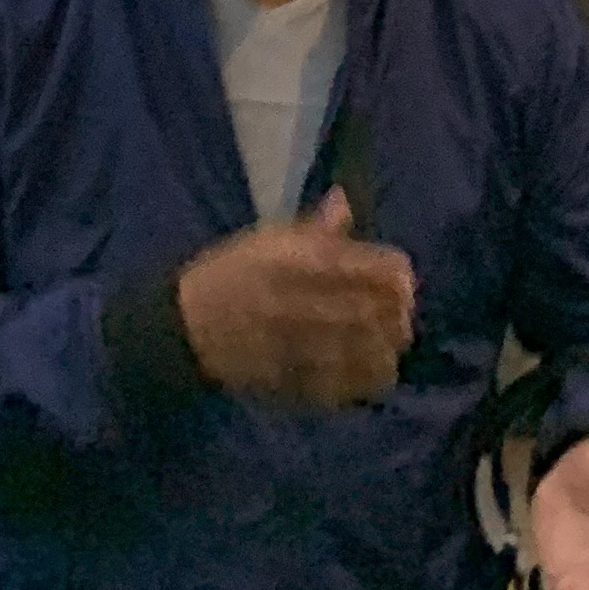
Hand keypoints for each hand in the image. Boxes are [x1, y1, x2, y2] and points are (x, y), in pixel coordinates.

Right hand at [174, 193, 415, 407]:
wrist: (188, 327)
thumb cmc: (229, 274)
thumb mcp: (266, 239)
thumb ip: (314, 228)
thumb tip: (346, 201)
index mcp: (303, 259)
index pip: (378, 269)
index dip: (397, 276)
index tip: (399, 280)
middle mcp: (310, 301)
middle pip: (383, 312)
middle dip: (399, 314)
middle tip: (400, 314)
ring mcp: (306, 347)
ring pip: (375, 354)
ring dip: (387, 347)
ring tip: (385, 342)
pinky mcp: (300, 383)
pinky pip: (352, 387)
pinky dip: (368, 379)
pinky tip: (366, 369)